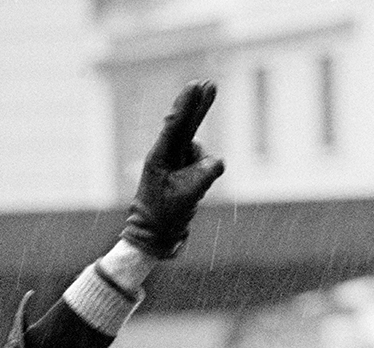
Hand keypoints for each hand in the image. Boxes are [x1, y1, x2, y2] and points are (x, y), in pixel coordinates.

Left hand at [122, 82, 224, 259]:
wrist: (155, 238)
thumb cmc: (164, 218)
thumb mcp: (186, 198)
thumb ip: (204, 176)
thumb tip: (219, 161)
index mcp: (159, 157)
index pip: (176, 125)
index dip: (187, 104)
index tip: (197, 84)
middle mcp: (167, 155)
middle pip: (187, 124)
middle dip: (199, 105)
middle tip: (209, 83)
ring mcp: (176, 163)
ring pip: (199, 152)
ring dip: (200, 168)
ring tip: (185, 193)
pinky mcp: (184, 172)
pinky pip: (203, 166)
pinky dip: (202, 176)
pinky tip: (191, 193)